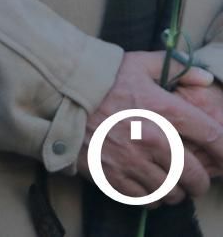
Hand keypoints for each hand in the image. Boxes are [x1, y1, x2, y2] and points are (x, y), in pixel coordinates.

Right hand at [78, 51, 221, 205]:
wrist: (55, 95)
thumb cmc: (98, 78)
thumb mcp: (137, 63)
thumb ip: (174, 67)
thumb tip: (204, 78)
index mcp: (162, 109)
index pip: (211, 134)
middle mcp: (151, 138)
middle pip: (192, 173)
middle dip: (200, 181)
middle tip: (198, 181)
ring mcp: (129, 160)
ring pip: (169, 191)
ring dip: (176, 192)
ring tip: (174, 188)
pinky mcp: (109, 175)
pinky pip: (142, 198)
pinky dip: (152, 198)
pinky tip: (150, 191)